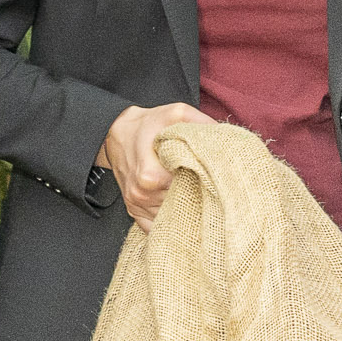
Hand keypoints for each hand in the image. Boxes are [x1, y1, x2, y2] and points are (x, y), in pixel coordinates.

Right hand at [98, 101, 209, 228]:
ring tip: (192, 190)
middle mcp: (142, 196)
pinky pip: (156, 227)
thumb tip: (225, 138)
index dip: (204, 181)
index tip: (211, 173)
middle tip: (205, 182)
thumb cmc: (149, 123)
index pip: (189, 189)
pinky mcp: (134, 212)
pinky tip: (179, 204)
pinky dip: (170, 219)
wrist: (117, 133)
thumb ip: (202, 124)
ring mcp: (137, 206)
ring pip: (171, 218)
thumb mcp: (177, 113)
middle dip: (196, 195)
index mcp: (151, 177)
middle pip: (182, 205)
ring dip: (184, 208)